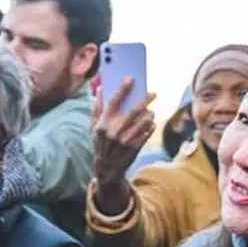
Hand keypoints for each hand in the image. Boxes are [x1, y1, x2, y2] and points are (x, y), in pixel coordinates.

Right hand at [92, 79, 156, 214]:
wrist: (106, 169)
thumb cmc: (100, 144)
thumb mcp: (94, 127)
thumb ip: (97, 108)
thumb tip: (101, 89)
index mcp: (102, 124)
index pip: (113, 102)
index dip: (122, 89)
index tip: (131, 78)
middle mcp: (113, 132)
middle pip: (132, 111)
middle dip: (144, 101)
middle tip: (153, 93)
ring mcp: (124, 141)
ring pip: (142, 123)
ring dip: (149, 115)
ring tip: (151, 111)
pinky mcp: (133, 149)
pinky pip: (146, 134)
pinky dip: (150, 127)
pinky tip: (151, 123)